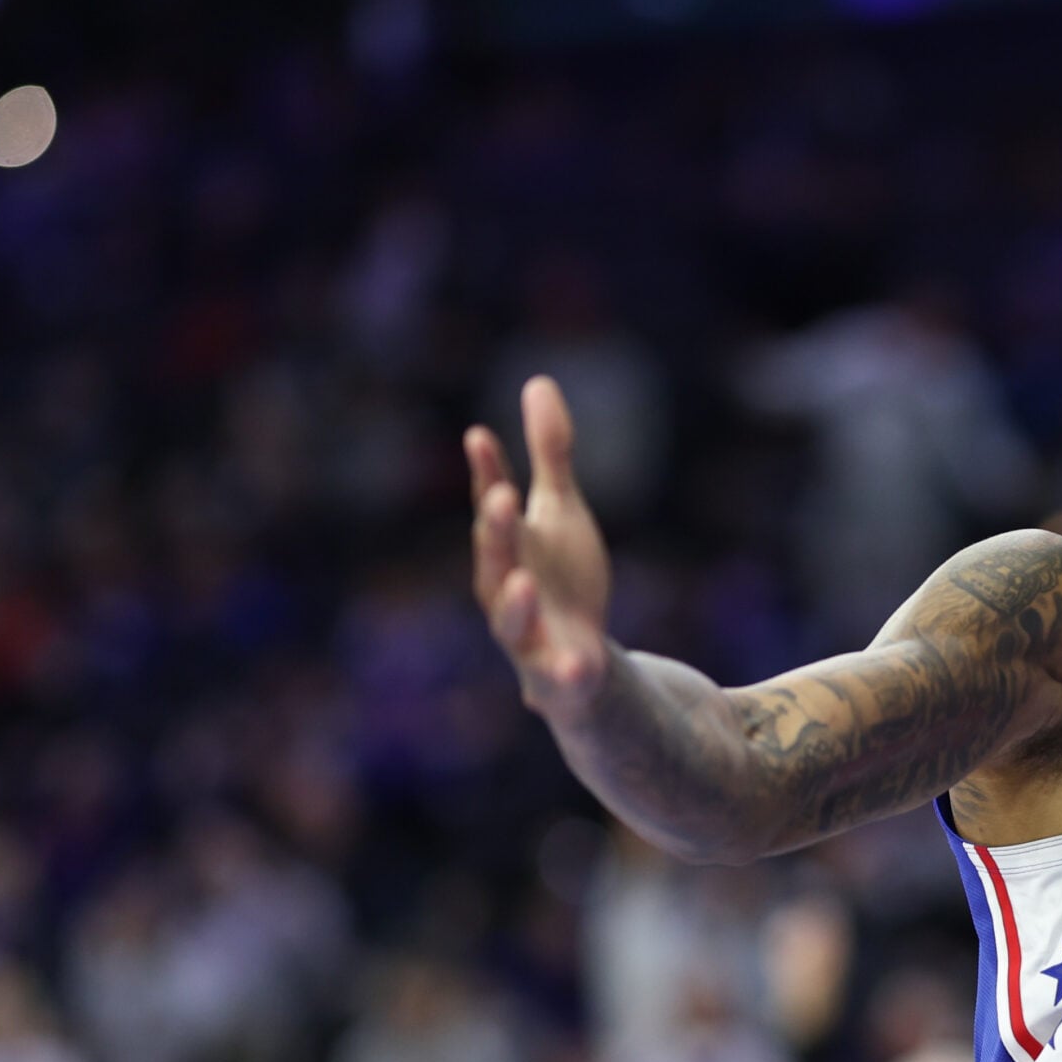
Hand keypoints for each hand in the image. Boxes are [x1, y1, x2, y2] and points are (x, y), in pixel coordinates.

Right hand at [468, 376, 612, 723]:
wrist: (579, 663)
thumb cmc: (561, 580)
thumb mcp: (562, 512)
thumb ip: (551, 455)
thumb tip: (538, 381)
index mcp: (508, 549)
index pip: (494, 508)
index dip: (487, 475)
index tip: (481, 436)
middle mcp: (505, 591)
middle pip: (495, 560)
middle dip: (496, 531)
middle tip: (502, 497)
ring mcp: (527, 638)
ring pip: (510, 622)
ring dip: (513, 603)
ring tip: (522, 581)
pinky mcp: (554, 678)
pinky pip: (557, 679)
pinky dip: (563, 674)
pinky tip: (578, 666)